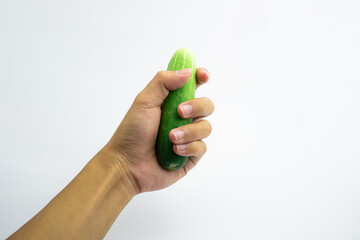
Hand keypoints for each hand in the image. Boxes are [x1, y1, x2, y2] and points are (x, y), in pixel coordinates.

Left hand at [104, 68, 213, 192]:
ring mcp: (188, 137)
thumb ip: (163, 82)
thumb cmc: (132, 132)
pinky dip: (189, 147)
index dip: (201, 77)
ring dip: (189, 131)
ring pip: (206, 127)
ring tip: (170, 138)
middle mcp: (183, 118)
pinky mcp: (191, 155)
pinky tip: (174, 150)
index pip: (193, 85)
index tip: (203, 76)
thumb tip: (188, 72)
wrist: (128, 164)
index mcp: (172, 102)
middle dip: (196, 106)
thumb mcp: (144, 101)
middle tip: (180, 112)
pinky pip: (201, 147)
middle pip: (206, 105)